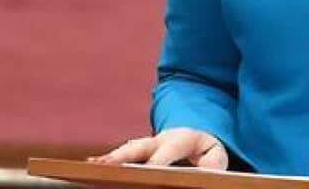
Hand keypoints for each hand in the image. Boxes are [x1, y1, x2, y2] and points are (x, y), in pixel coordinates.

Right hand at [88, 128, 226, 169]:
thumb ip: (213, 164)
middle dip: (124, 156)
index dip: (158, 162)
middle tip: (108, 164)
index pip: (167, 152)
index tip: (150, 171)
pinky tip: (93, 166)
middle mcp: (160, 139)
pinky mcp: (139, 151)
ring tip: (93, 165)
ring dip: (110, 158)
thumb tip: (205, 173)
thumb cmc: (205, 150)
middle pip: (140, 147)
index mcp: (181, 138)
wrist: (196, 134)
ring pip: (127, 150)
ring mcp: (147, 144)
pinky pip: (122, 155)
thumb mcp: (215, 155)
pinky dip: (108, 161)